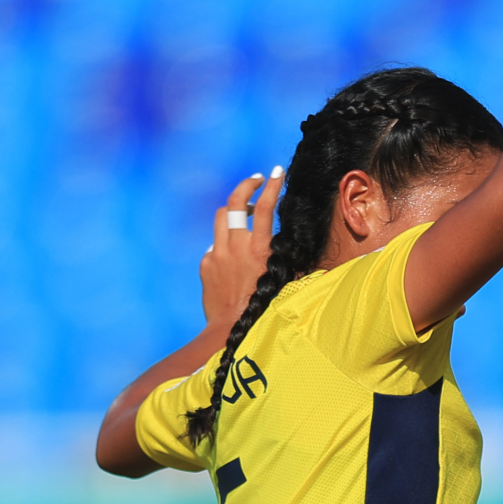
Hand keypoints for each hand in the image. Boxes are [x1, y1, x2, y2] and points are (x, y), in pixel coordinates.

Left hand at [201, 169, 282, 328]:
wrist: (231, 331)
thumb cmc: (265, 311)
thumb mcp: (284, 283)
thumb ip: (289, 260)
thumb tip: (296, 246)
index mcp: (259, 250)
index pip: (265, 206)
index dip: (272, 185)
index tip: (277, 171)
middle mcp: (236, 246)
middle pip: (236, 201)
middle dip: (247, 184)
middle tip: (256, 179)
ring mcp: (218, 253)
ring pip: (221, 216)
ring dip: (233, 210)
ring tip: (243, 213)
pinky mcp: (206, 263)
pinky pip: (215, 244)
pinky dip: (224, 243)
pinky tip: (233, 256)